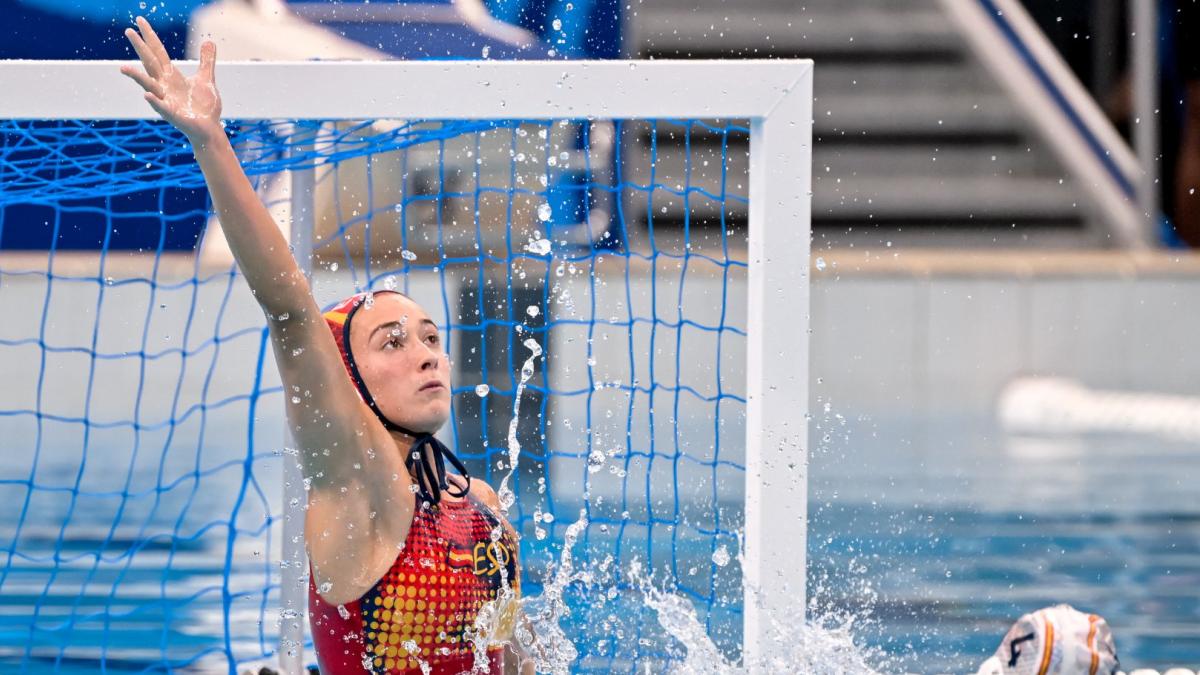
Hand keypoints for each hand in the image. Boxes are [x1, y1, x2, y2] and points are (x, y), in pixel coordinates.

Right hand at [120, 17, 221, 142]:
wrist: (209, 129)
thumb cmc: (204, 106)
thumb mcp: (206, 78)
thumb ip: (206, 61)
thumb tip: (209, 41)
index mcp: (171, 76)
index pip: (158, 52)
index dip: (150, 37)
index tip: (139, 21)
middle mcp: (165, 86)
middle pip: (150, 63)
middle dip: (140, 48)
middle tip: (128, 31)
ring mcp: (166, 100)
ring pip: (149, 86)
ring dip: (137, 77)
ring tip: (123, 67)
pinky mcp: (173, 115)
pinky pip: (162, 107)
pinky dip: (154, 101)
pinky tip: (147, 94)